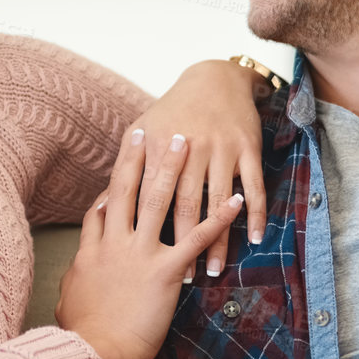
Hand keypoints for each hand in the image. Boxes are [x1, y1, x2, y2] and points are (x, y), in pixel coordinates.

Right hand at [56, 127, 242, 358]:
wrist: (92, 352)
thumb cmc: (80, 335)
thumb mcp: (69, 301)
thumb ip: (74, 282)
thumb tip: (72, 279)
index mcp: (91, 252)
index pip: (101, 210)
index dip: (110, 187)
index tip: (120, 169)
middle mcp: (115, 244)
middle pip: (126, 190)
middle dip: (139, 159)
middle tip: (149, 131)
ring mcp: (139, 254)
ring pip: (158, 201)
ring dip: (173, 168)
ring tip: (185, 141)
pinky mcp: (165, 271)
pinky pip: (196, 238)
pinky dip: (219, 218)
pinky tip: (236, 199)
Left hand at [129, 60, 270, 280]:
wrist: (215, 79)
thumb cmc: (172, 112)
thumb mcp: (142, 129)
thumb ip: (126, 165)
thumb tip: (103, 205)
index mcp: (157, 145)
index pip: (149, 197)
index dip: (147, 231)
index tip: (143, 264)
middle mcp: (190, 146)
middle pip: (185, 205)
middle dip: (182, 245)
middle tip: (180, 280)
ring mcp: (221, 147)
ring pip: (219, 202)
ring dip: (218, 240)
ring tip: (212, 270)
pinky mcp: (247, 148)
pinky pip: (255, 186)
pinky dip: (256, 214)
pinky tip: (255, 239)